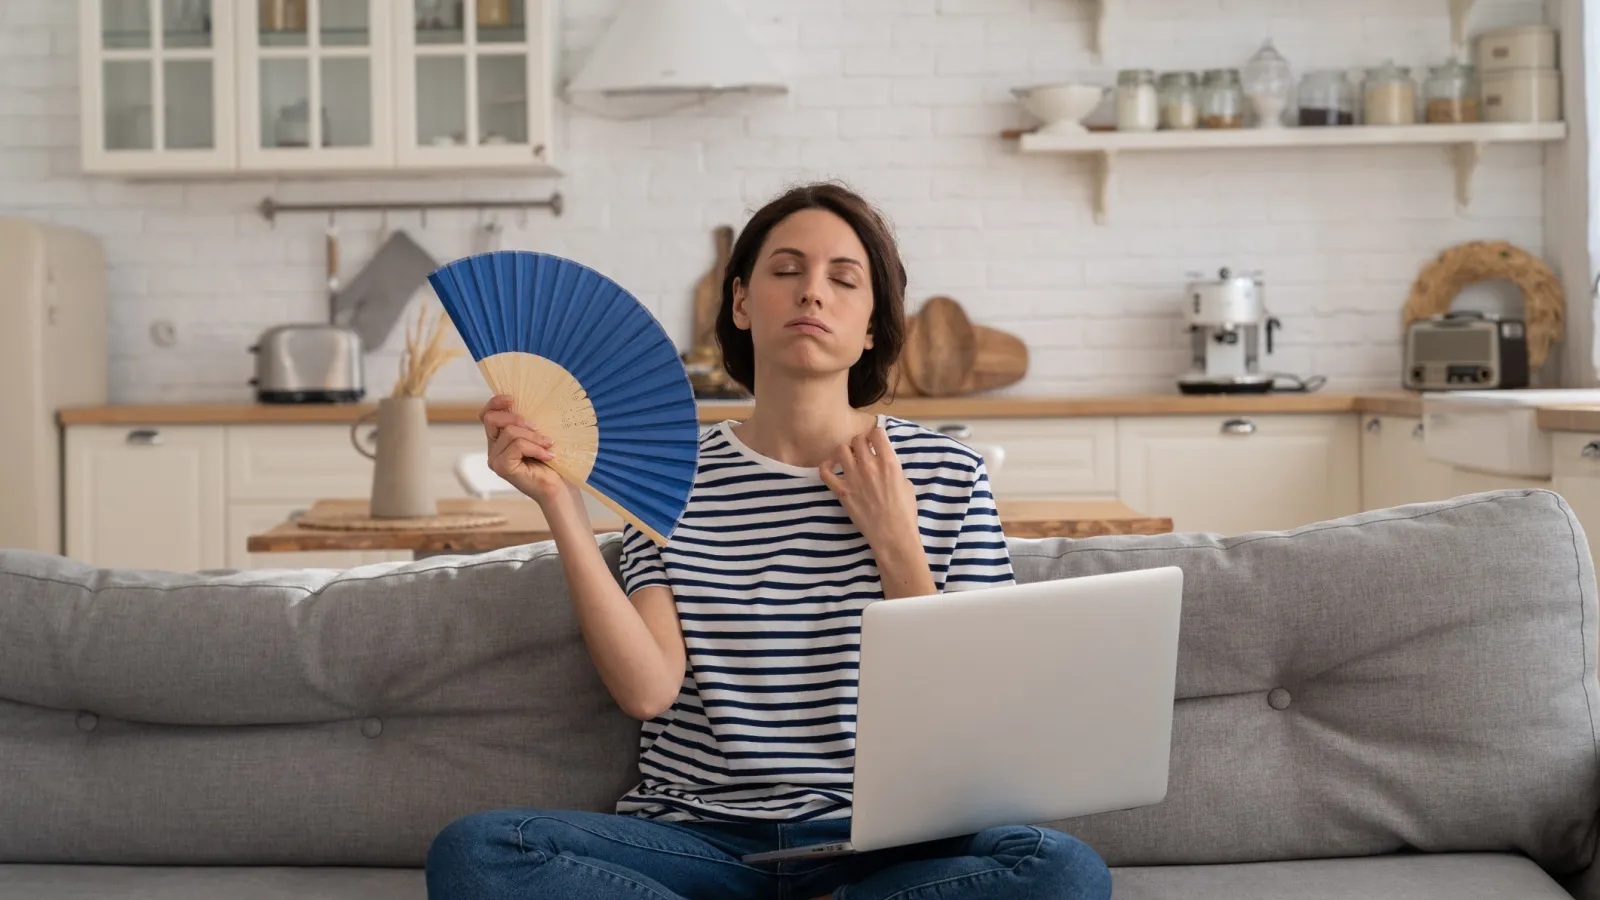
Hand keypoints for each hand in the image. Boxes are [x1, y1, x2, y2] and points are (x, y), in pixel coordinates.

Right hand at [479, 395, 583, 511]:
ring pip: (510, 432)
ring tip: (548, 446)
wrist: (559, 487)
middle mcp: (494, 448)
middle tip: (538, 428)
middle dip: (517, 419)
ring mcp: (495, 459)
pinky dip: (535, 448)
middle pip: (492, 419)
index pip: (487, 415)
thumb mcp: (538, 435)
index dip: (496, 403)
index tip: (513, 398)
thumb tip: (526, 402)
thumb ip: (527, 423)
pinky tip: (547, 455)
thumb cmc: (551, 462)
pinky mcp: (502, 467)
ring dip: (534, 437)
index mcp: (500, 439)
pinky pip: (517, 446)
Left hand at [819, 426, 920, 553]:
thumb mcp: (906, 484)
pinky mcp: (841, 491)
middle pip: (858, 439)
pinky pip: (825, 471)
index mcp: (889, 462)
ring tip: (850, 459)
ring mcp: (853, 478)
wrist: (893, 535)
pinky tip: (832, 468)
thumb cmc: (904, 512)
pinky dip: (826, 466)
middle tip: (863, 452)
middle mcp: (869, 466)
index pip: (877, 433)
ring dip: (845, 452)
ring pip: (841, 449)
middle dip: (860, 443)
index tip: (876, 442)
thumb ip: (892, 469)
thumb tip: (882, 463)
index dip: (876, 436)